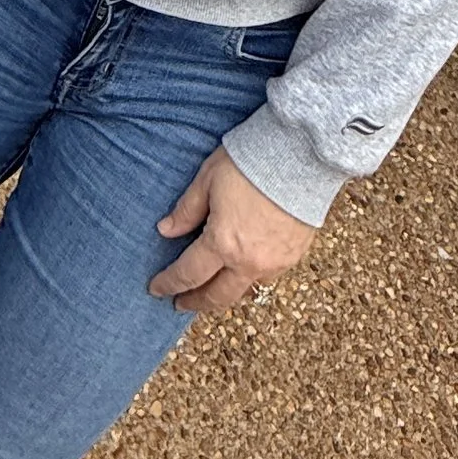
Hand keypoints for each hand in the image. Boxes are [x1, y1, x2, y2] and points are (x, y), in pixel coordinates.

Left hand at [149, 146, 315, 316]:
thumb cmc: (251, 162)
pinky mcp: (294, 256)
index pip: (188, 274)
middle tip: (181, 303)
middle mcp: (248, 261)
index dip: (169, 283)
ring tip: (211, 291)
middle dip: (196, 302)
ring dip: (224, 294)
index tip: (156, 288)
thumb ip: (186, 210)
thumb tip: (165, 230)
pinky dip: (250, 280)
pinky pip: (267, 278)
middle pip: (217, 296)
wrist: (301, 155)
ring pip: (244, 292)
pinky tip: (242, 273)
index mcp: (222, 243)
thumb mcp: (208, 180)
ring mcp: (274, 262)